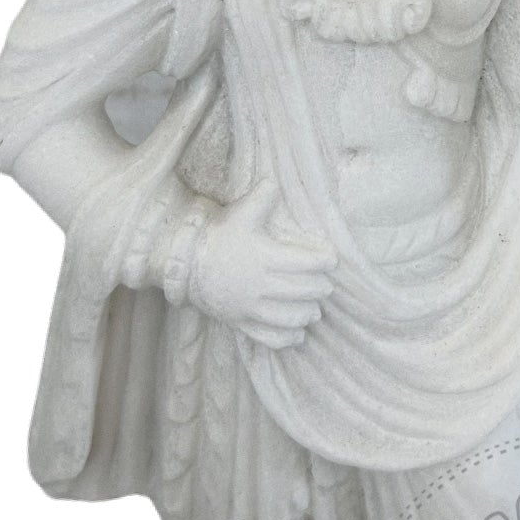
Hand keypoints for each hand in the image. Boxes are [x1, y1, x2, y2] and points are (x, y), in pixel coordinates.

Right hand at [188, 179, 336, 349]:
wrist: (188, 266)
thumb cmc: (219, 238)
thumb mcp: (240, 214)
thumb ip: (261, 197)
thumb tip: (276, 180)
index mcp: (265, 257)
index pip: (308, 263)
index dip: (325, 260)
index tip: (331, 258)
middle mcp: (262, 285)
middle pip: (306, 291)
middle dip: (321, 287)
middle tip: (325, 283)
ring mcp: (252, 308)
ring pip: (293, 317)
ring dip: (309, 312)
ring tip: (313, 306)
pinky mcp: (243, 323)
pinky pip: (272, 338)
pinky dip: (289, 337)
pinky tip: (297, 330)